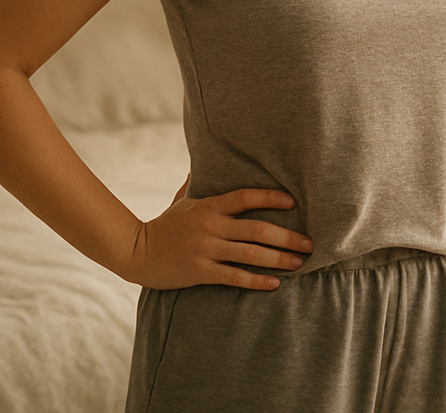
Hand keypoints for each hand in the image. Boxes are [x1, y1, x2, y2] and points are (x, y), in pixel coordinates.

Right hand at [123, 187, 313, 290]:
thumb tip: (200, 162)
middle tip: (310, 243)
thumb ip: (195, 183)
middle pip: (257, 229)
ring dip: (279, 259)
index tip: (293, 201)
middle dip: (288, 237)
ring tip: (300, 263)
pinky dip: (257, 281)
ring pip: (251, 254)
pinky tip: (275, 283)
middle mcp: (211, 226)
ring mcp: (206, 249)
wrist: (135, 252)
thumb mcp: (181, 201)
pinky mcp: (201, 272)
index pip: (246, 197)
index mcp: (210, 206)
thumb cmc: (164, 225)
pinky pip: (235, 277)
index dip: (271, 197)